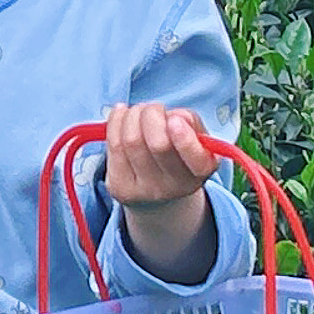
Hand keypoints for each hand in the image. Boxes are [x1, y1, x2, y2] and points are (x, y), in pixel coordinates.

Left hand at [99, 101, 218, 273]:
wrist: (163, 203)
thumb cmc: (183, 163)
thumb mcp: (201, 148)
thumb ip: (193, 129)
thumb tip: (173, 119)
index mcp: (199, 176)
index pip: (193, 159)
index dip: (183, 136)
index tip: (175, 121)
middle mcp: (171, 190)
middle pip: (153, 141)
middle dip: (151, 114)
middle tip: (154, 110)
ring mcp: (142, 192)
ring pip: (129, 140)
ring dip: (133, 115)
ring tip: (138, 111)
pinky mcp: (119, 189)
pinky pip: (112, 146)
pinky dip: (115, 121)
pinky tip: (121, 113)